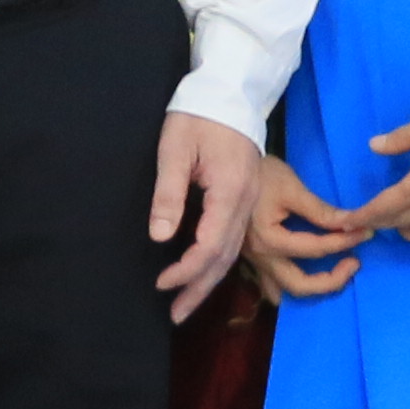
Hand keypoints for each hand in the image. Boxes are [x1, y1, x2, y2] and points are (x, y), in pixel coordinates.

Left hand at [151, 113, 263, 317]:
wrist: (233, 92)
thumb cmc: (199, 116)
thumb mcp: (175, 149)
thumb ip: (168, 194)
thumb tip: (159, 237)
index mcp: (230, 192)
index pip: (209, 245)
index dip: (186, 269)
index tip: (161, 283)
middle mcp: (246, 203)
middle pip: (225, 257)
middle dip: (199, 289)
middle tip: (176, 315)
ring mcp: (250, 202)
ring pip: (232, 252)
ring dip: (209, 280)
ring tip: (187, 304)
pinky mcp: (246, 198)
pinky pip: (235, 239)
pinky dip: (218, 262)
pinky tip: (204, 273)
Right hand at [242, 155, 366, 303]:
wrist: (229, 169)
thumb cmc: (261, 174)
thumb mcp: (292, 187)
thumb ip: (320, 210)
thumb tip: (350, 223)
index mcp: (270, 239)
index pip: (316, 248)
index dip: (345, 241)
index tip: (366, 232)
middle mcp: (261, 258)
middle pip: (300, 286)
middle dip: (332, 280)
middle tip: (354, 263)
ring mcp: (255, 262)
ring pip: (284, 292)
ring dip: (312, 289)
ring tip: (335, 273)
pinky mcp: (253, 260)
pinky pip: (272, 285)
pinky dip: (290, 286)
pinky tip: (307, 277)